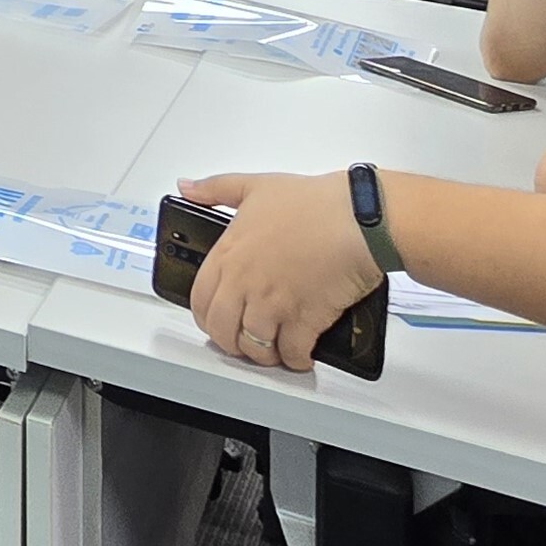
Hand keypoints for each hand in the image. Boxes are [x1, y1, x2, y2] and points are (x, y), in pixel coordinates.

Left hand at [177, 171, 380, 373]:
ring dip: (262, 354)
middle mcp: (245, 282)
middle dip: (231, 341)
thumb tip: (188, 187)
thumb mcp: (255, 186)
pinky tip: (300, 354)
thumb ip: (216, 188)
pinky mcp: (304, 320)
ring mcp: (273, 304)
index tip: (218, 319)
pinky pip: (291, 353)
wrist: (358, 218)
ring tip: (272, 350)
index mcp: (229, 254)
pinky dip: (295, 360)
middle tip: (244, 340)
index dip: (207, 316)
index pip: (199, 299)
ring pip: (253, 347)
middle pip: (222, 330)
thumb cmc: (315, 202)